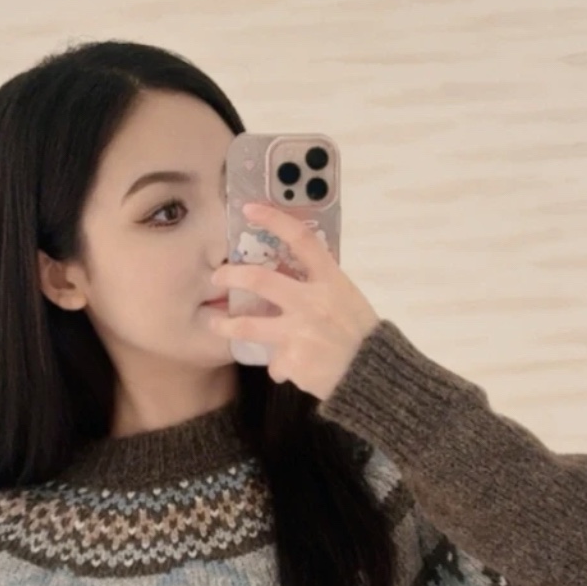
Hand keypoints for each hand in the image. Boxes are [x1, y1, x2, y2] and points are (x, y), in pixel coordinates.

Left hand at [207, 199, 381, 398]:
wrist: (371, 375)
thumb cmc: (361, 335)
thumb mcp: (347, 299)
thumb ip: (319, 287)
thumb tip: (286, 278)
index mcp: (330, 281)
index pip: (301, 239)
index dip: (274, 220)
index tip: (250, 210)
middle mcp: (311, 302)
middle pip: (260, 280)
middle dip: (231, 276)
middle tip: (217, 277)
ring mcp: (299, 332)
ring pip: (248, 326)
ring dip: (225, 326)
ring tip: (215, 324)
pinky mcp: (292, 361)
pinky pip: (274, 363)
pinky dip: (280, 366)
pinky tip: (292, 368)